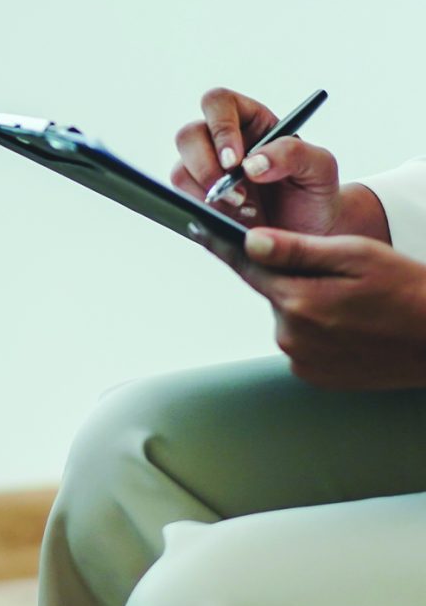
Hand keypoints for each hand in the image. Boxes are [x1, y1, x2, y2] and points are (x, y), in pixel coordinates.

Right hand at [171, 87, 342, 232]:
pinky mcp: (196, 197)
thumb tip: (251, 164)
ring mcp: (204, 169)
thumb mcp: (320, 167)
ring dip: (208, 194)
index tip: (234, 162)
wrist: (307, 233)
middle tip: (236, 195)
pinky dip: (205, 211)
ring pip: (180, 170)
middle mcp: (221, 141)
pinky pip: (182, 199)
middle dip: (206, 168)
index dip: (220, 128)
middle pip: (188, 135)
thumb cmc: (314, 193)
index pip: (219, 103)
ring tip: (245, 210)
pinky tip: (234, 218)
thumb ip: (293, 153)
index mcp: (251, 120)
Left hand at [239, 227, 425, 388]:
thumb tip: (251, 241)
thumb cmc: (409, 292)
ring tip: (354, 305)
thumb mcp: (357, 256)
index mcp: (298, 300)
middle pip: (273, 292)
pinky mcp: (313, 375)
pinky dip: (317, 331)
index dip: (227, 246)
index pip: (248, 267)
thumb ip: (298, 249)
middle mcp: (291, 335)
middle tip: (341, 278)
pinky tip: (350, 327)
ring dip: (308, 306)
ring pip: (289, 317)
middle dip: (295, 279)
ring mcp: (301, 359)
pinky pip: (302, 343)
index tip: (201, 230)